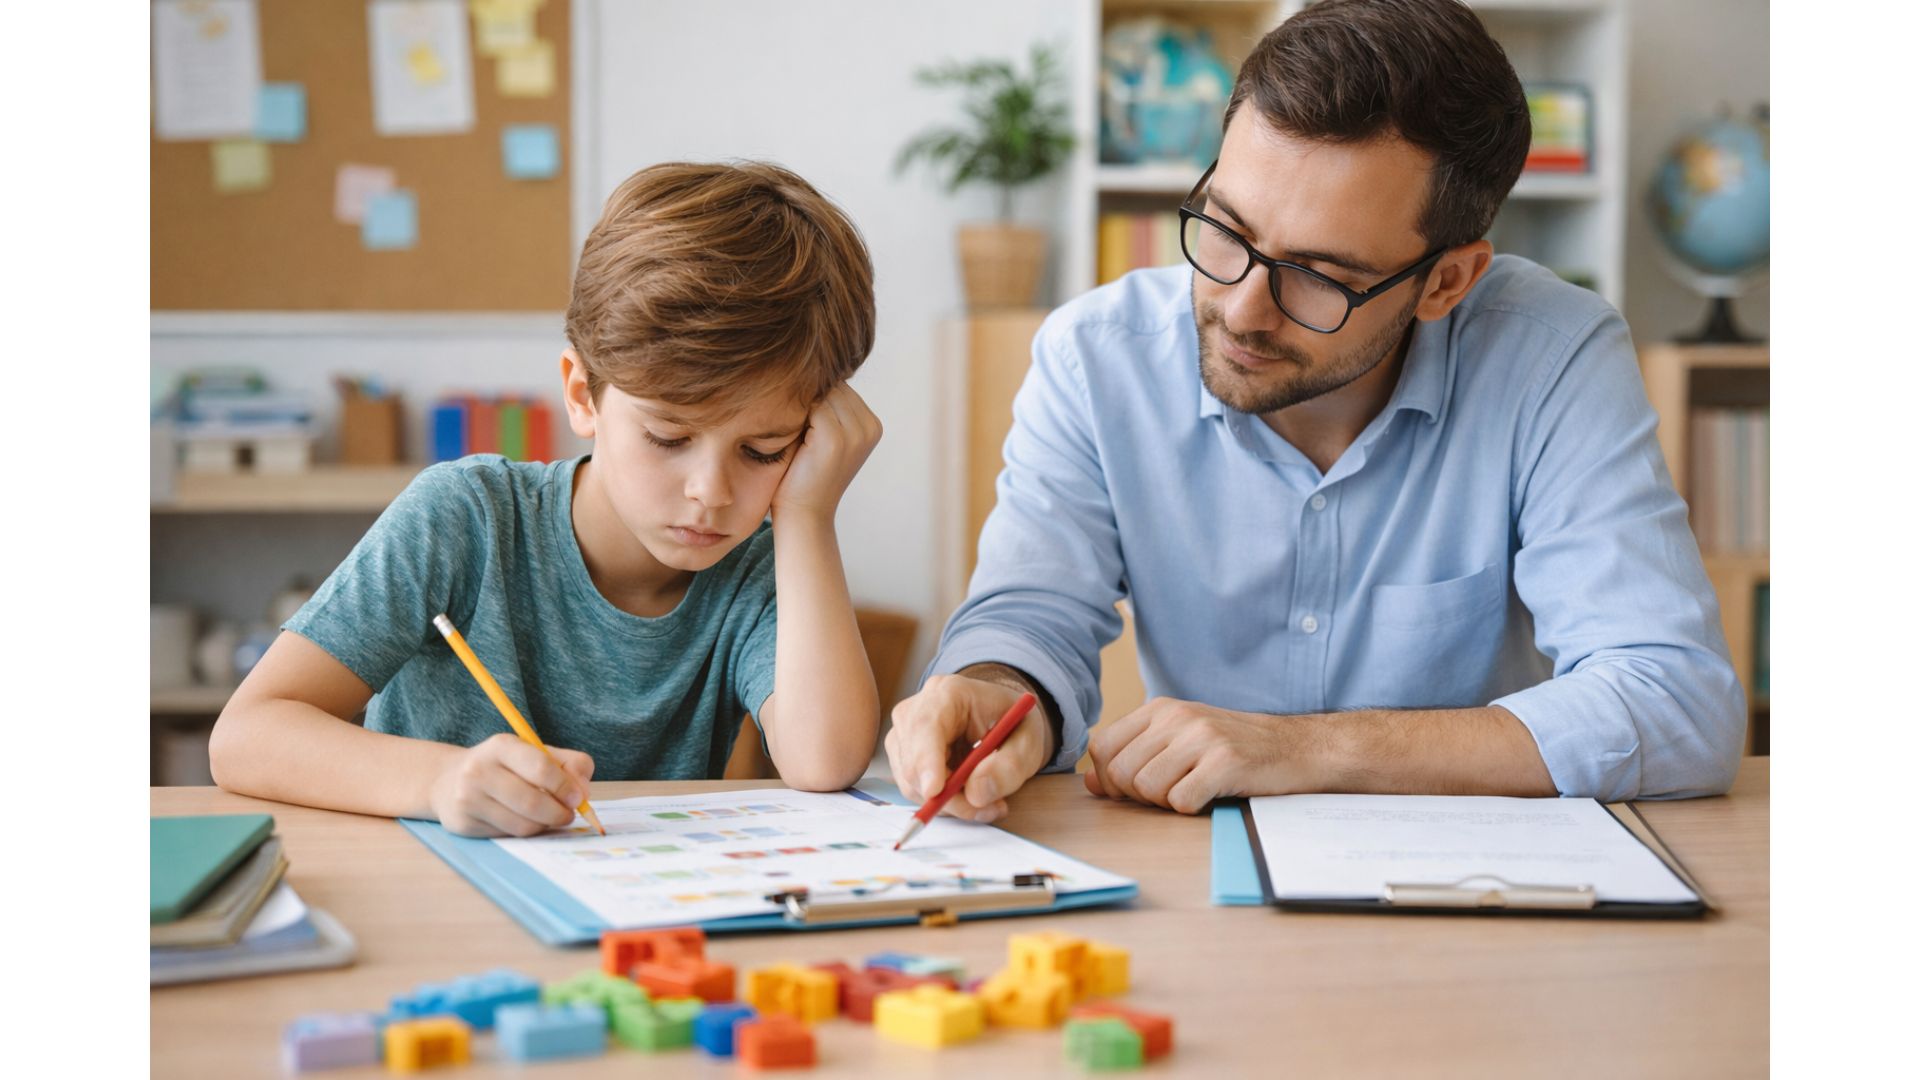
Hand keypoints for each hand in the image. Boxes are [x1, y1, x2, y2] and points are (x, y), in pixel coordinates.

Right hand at [428, 733, 595, 837]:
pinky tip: (524, 821)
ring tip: (549, 817)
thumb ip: (570, 764)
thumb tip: (583, 792)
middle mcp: (479, 770)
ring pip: (522, 824)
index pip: (541, 768)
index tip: (579, 798)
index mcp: (501, 746)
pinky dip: (525, 831)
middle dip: (559, 813)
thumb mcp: (536, 753)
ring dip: (544, 825)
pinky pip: (508, 835)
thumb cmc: (504, 767)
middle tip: (569, 815)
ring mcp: (468, 798)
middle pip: (532, 802)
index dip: (566, 787)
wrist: (448, 781)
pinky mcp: (463, 823)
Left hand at [771, 384, 881, 518]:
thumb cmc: (807, 475)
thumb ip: (828, 408)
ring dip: (802, 406)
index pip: (840, 387)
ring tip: (794, 434)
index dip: (815, 397)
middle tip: (795, 428)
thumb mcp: (826, 437)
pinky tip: (790, 437)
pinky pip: (811, 406)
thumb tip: (812, 369)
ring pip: (822, 394)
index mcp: (872, 425)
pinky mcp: (835, 438)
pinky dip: (796, 416)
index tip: (801, 419)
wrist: (804, 514)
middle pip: (833, 386)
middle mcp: (869, 427)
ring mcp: (855, 433)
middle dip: (810, 398)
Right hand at [886, 671, 1053, 823]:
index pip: (926, 725)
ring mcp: (905, 734)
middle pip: (913, 759)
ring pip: (912, 781)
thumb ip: (1010, 766)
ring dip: (949, 802)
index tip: (935, 792)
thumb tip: (976, 794)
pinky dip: (943, 802)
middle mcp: (917, 709)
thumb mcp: (1029, 740)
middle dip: (947, 794)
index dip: (927, 760)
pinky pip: (915, 790)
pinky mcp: (903, 757)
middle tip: (986, 808)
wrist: (1000, 718)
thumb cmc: (1013, 722)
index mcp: (949, 692)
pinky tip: (969, 794)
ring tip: (987, 801)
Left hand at [1084, 698, 1301, 813]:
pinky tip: (1210, 796)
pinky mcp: (1225, 763)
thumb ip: (1135, 755)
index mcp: (1160, 708)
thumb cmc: (1235, 748)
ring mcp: (1202, 738)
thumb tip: (1092, 783)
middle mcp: (1178, 717)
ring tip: (1193, 791)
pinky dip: (1191, 809)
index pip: (1102, 746)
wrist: (1297, 747)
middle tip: (1169, 793)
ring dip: (1166, 802)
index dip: (1109, 777)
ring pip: (1147, 788)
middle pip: (1121, 772)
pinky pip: (1181, 801)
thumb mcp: (1180, 740)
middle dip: (1137, 796)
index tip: (1134, 788)